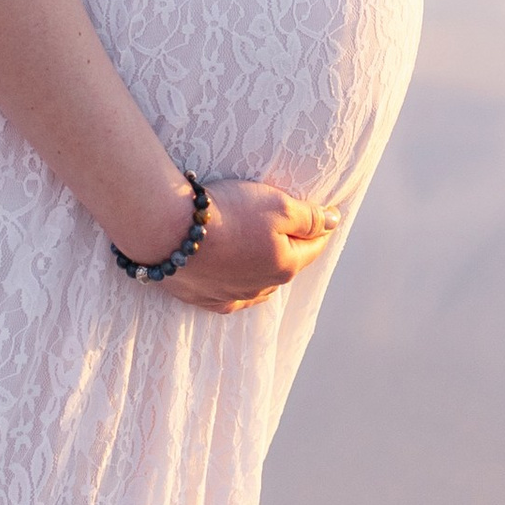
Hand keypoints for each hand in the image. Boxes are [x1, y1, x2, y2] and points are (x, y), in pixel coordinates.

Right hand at [158, 177, 338, 314]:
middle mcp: (262, 289)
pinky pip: (230, 295)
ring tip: (250, 242)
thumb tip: (335, 222)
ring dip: (260, 264)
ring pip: (258, 282)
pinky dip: (234, 281)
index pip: (314, 245)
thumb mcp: (277, 204)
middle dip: (288, 246)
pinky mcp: (204, 300)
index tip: (319, 211)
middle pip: (285, 264)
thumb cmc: (227, 212)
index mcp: (285, 266)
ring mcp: (232, 297)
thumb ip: (310, 217)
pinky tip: (229, 270)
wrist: (169, 229)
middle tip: (279, 222)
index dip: (318, 226)